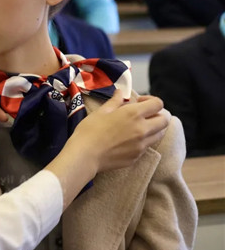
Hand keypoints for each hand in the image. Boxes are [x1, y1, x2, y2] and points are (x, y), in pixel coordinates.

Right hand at [44, 90, 168, 210]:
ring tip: (137, 127)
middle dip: (158, 115)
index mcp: (134, 114)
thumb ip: (115, 101)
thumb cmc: (90, 130)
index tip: (139, 102)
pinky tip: (127, 140)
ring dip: (153, 128)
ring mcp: (142, 145)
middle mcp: (143, 129)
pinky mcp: (137, 157)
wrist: (85, 155)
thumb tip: (121, 92)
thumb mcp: (101, 112)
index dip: (151, 100)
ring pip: (159, 134)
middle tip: (144, 115)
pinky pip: (147, 146)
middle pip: (165, 120)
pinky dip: (142, 141)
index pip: (158, 104)